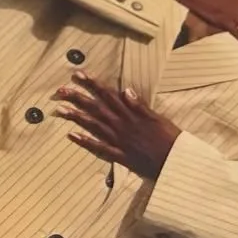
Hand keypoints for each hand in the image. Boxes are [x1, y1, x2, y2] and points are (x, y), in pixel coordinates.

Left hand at [56, 73, 181, 180]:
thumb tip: (126, 90)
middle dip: (78, 98)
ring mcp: (119, 140)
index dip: (92, 84)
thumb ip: (141, 105)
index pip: (108, 95)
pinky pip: (100, 148)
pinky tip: (72, 136)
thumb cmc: (170, 139)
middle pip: (96, 108)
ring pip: (94, 126)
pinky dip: (85, 142)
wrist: (177, 162)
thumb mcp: (158, 117)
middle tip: (60, 90)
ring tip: (60, 109)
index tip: (78, 75)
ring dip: (77, 117)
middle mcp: (122, 125)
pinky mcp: (120, 156)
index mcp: (131, 113)